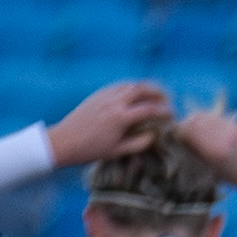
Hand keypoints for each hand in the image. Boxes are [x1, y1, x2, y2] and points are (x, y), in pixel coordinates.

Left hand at [46, 81, 170, 167]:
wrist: (63, 141)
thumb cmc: (91, 149)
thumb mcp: (118, 151)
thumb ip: (140, 143)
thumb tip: (153, 134)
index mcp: (121, 118)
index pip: (149, 109)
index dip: (164, 111)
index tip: (172, 115)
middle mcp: (114, 103)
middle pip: (141, 89)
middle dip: (157, 92)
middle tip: (166, 98)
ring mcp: (104, 97)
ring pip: (129, 85)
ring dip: (144, 88)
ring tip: (152, 94)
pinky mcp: (96, 96)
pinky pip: (117, 86)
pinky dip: (129, 88)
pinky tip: (133, 94)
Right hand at [169, 105, 236, 192]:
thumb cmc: (229, 174)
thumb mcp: (208, 167)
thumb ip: (193, 151)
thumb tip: (177, 137)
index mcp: (214, 151)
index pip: (187, 130)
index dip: (178, 131)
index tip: (175, 135)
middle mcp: (223, 137)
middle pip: (194, 120)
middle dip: (185, 124)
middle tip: (182, 131)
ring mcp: (230, 128)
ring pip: (203, 115)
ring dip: (194, 120)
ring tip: (193, 128)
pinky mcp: (235, 123)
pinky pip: (214, 116)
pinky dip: (206, 119)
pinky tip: (205, 127)